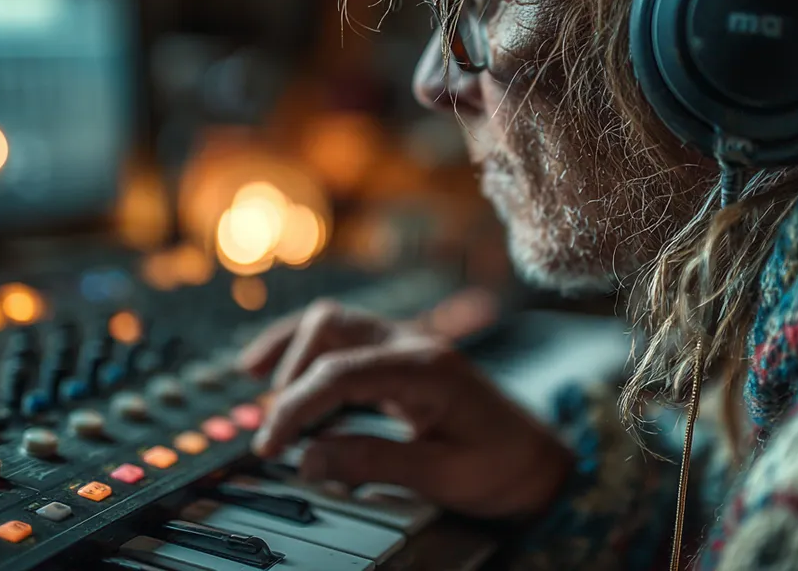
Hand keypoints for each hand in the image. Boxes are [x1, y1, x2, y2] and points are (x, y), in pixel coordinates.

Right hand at [237, 298, 574, 518]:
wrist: (541, 461)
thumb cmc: (502, 467)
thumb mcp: (441, 475)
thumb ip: (372, 462)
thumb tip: (307, 459)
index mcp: (426, 368)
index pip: (340, 372)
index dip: (295, 407)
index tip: (268, 446)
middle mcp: (415, 344)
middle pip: (331, 327)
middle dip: (290, 374)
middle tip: (272, 433)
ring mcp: (408, 345)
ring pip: (335, 323)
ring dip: (293, 351)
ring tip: (256, 386)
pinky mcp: (401, 359)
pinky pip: (346, 340)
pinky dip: (309, 354)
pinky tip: (284, 374)